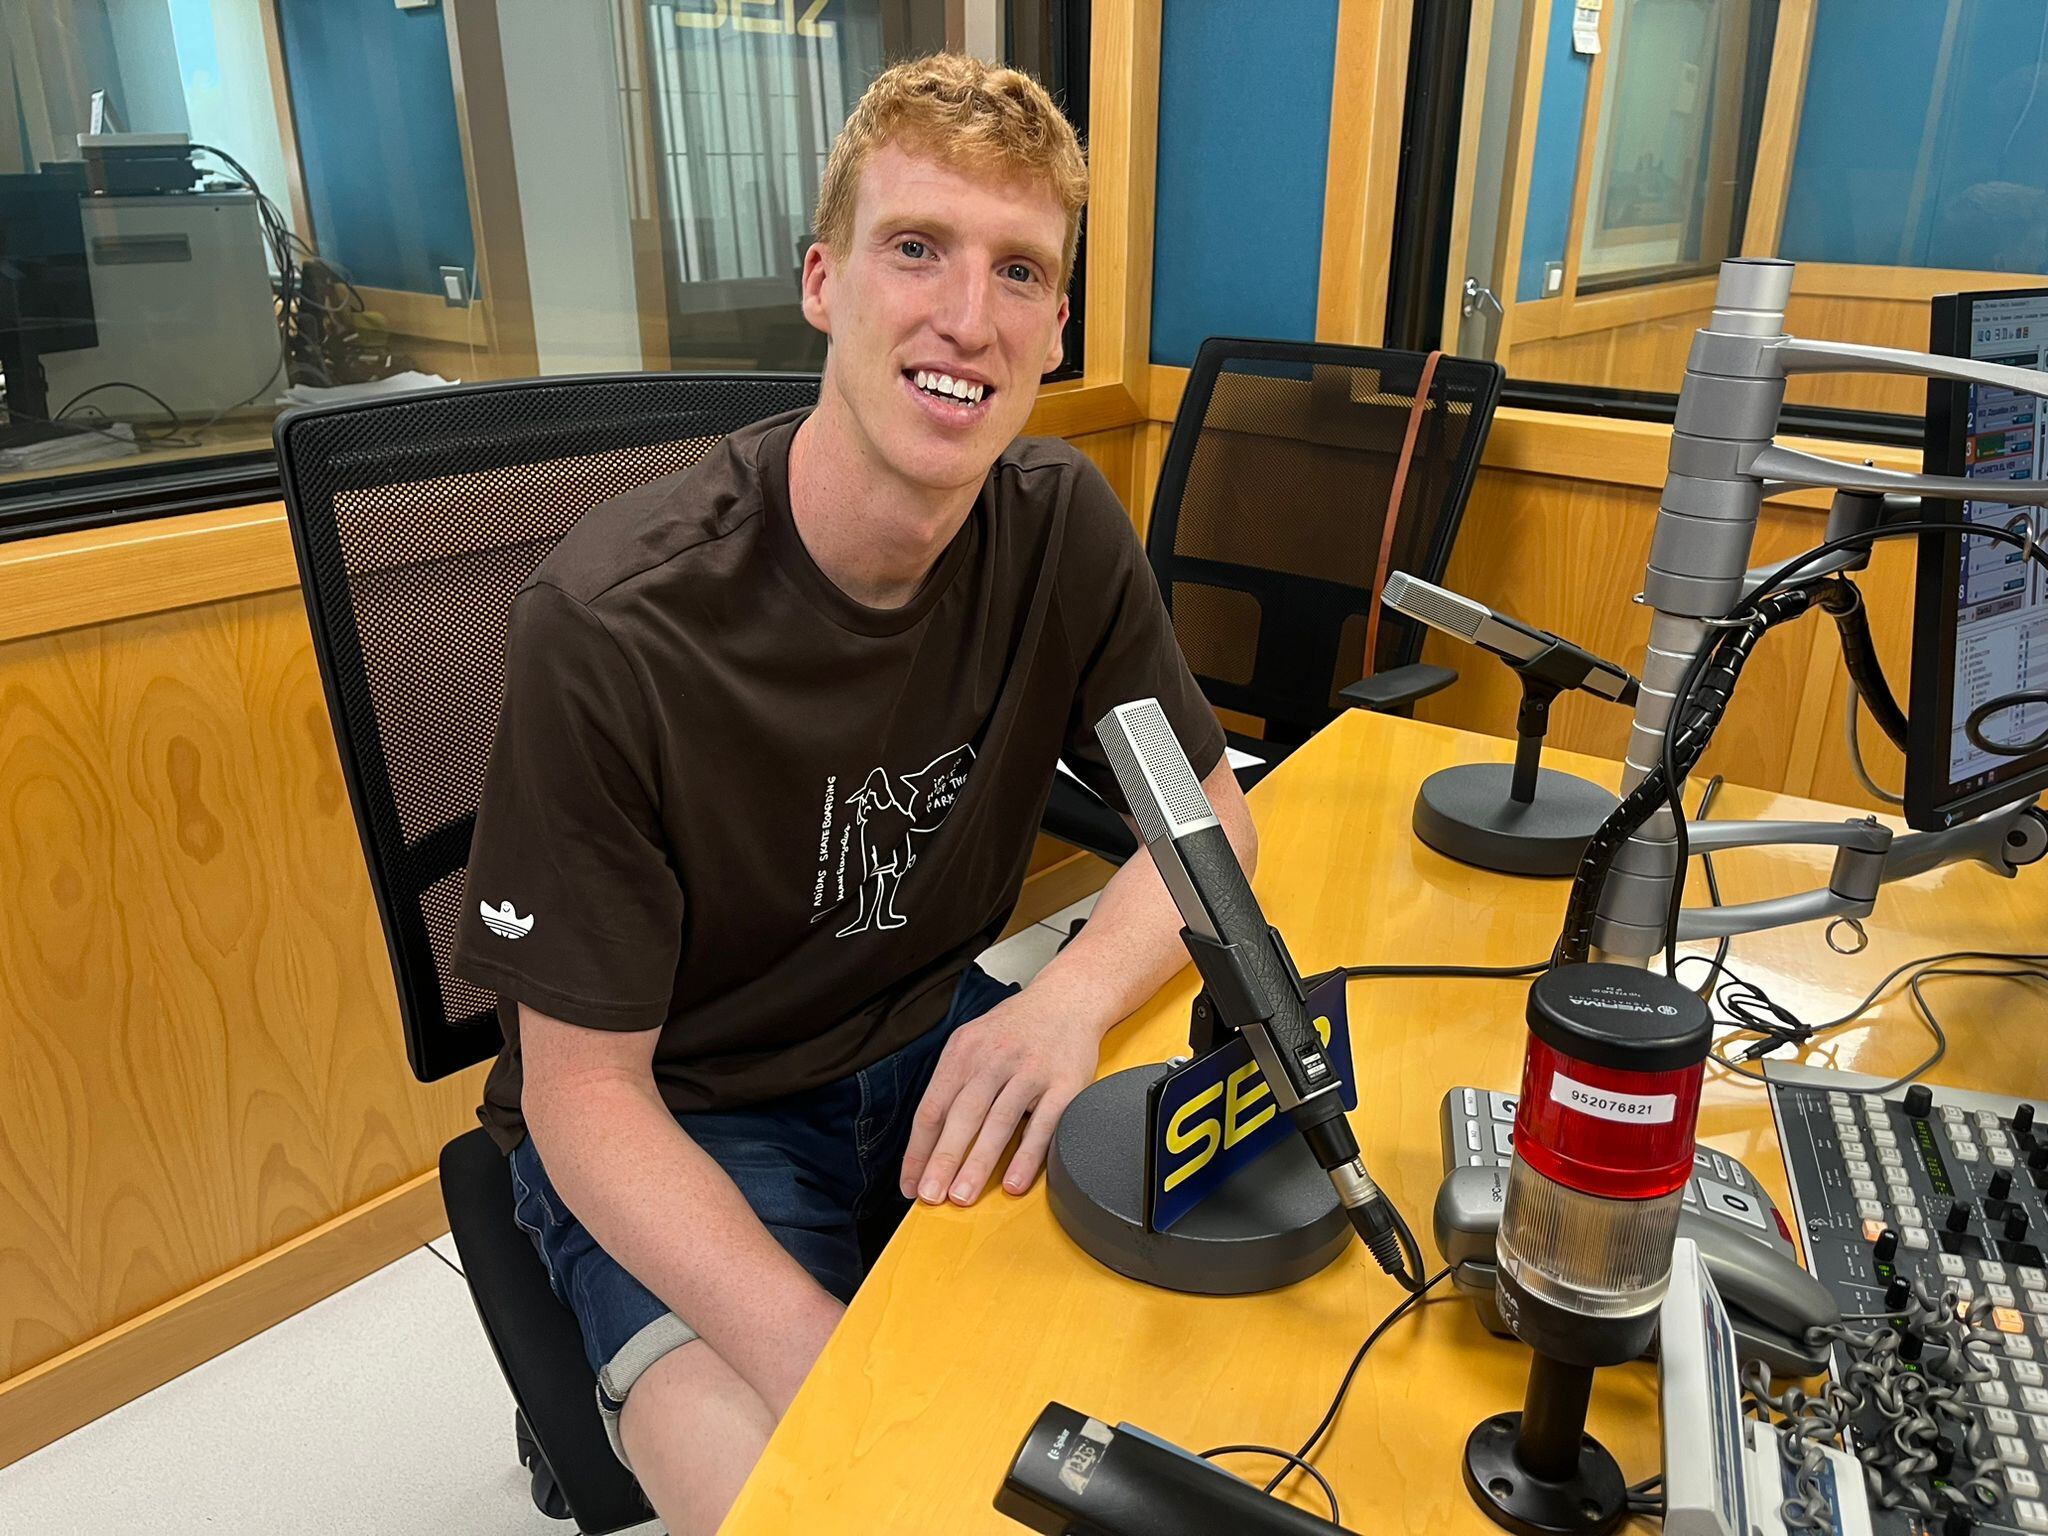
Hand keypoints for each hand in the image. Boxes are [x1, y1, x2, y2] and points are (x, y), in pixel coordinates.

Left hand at [900, 990, 1101, 1205]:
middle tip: (932, 1196)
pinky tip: (1014, 1181)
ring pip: (999, 1122)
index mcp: (964, 1052)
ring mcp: (1031, 1071)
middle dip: (943, 1160)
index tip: (912, 1182)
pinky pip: (1044, 1124)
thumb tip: (929, 1140)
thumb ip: (953, 1084)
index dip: (918, 1150)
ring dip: (979, 1163)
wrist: (1068, 999)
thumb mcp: (973, 1042)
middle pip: (962, 1116)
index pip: (932, 1107)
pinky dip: (1027, 1156)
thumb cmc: (1017, 1029)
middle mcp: (994, 1059)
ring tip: (963, 1195)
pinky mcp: (1065, 1084)